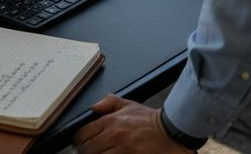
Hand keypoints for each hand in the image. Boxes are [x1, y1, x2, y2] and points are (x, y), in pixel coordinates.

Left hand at [73, 96, 188, 152]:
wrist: (171, 133)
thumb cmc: (151, 122)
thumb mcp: (130, 105)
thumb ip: (110, 102)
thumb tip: (94, 106)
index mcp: (111, 121)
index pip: (82, 134)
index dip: (79, 140)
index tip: (81, 142)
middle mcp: (113, 135)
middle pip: (86, 149)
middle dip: (86, 151)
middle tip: (92, 150)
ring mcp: (120, 149)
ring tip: (102, 153)